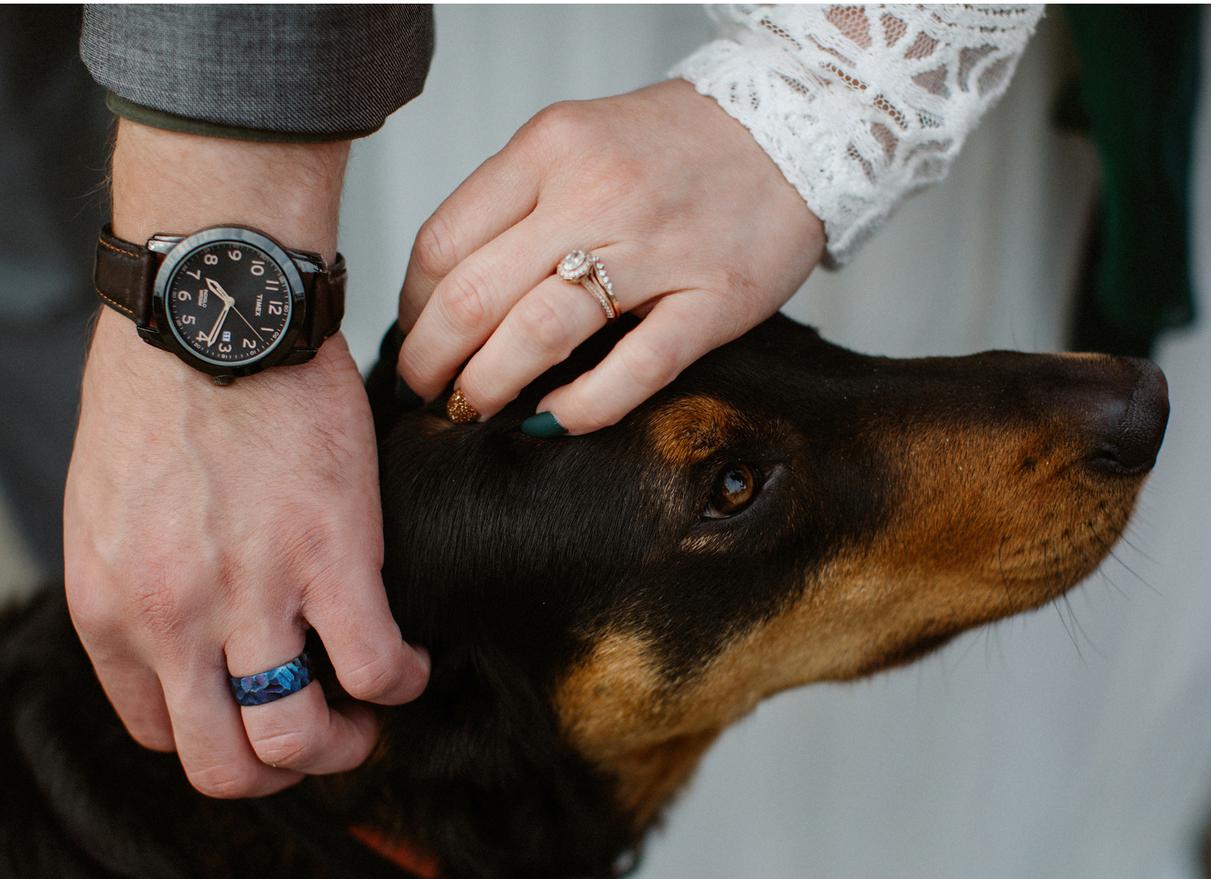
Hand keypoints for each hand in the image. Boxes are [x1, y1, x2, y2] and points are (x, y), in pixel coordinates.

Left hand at [64, 121, 428, 797]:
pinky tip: (408, 658)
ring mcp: (250, 594)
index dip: (219, 736)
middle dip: (279, 767)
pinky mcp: (331, 556)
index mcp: (108, 609)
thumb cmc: (161, 389)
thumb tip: (191, 636)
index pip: (158, 733)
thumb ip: (136, 588)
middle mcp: (170, 619)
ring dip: (341, 744)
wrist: (209, 307)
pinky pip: (377, 670)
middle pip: (224, 766)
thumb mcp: (108, 510)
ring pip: (296, 741)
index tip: (256, 709)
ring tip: (366, 707)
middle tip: (317, 729)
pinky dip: (401, 682)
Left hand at [396, 79, 824, 433]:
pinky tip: (554, 418)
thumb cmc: (677, 145)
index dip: (412, 306)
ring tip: (471, 409)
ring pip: (540, 333)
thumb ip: (515, 200)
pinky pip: (636, 368)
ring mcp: (656, 249)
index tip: (414, 335)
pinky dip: (583, 406)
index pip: (443, 242)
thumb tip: (445, 287)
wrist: (798, 127)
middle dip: (431, 359)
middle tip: (424, 392)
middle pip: (475, 295)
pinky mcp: (712, 299)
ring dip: (488, 386)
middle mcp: (594, 194)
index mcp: (550, 148)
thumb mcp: (578, 140)